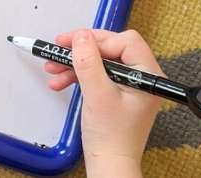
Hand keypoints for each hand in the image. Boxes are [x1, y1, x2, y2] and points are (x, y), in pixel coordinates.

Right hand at [45, 29, 160, 177]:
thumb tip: (81, 36)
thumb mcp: (97, 94)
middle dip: (82, 51)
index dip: (98, 41)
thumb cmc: (111, 136)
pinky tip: (60, 81)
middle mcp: (142, 76)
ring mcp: (129, 85)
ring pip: (100, 60)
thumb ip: (88, 62)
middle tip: (58, 49)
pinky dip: (78, 75)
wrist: (109, 164)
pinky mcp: (117, 92)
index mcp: (148, 75)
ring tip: (52, 69)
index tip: (72, 45)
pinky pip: (97, 73)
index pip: (124, 41)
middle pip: (111, 47)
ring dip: (75, 63)